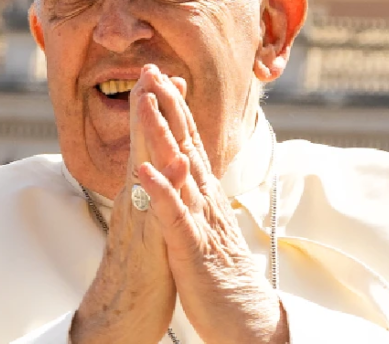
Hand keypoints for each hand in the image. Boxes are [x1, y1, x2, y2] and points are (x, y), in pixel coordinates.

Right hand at [69, 70, 176, 343]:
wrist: (124, 310)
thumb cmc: (143, 264)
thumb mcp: (151, 219)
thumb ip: (155, 188)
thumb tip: (163, 159)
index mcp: (141, 191)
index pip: (150, 141)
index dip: (158, 107)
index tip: (166, 73)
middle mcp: (135, 199)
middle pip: (141, 144)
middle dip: (146, 105)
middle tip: (151, 67)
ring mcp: (138, 220)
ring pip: (142, 170)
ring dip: (148, 134)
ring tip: (152, 99)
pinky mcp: (147, 244)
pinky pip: (156, 211)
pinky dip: (164, 188)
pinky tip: (177, 166)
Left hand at [135, 65, 287, 343]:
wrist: (244, 318)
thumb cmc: (220, 274)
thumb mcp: (206, 224)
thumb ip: (198, 194)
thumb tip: (191, 167)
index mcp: (205, 194)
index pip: (188, 142)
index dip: (174, 108)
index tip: (159, 76)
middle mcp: (205, 200)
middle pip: (186, 144)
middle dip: (168, 106)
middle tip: (151, 70)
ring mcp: (200, 221)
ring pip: (179, 171)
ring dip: (162, 136)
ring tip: (145, 104)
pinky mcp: (192, 248)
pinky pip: (173, 217)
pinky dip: (160, 192)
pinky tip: (144, 171)